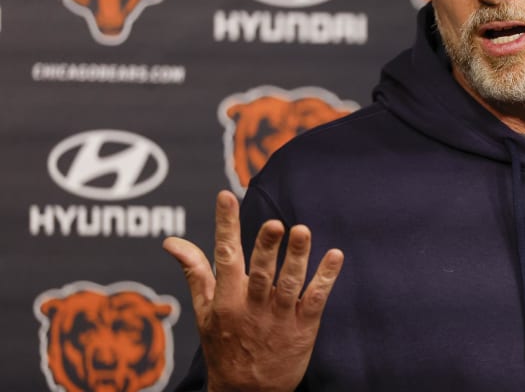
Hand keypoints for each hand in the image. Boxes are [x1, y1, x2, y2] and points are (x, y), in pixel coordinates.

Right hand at [163, 190, 343, 391]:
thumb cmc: (224, 346)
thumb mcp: (203, 312)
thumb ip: (194, 273)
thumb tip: (172, 242)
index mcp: (226, 299)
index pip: (224, 256)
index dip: (226, 225)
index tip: (226, 196)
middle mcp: (252, 306)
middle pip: (260, 272)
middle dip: (266, 248)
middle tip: (274, 224)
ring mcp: (279, 317)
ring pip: (289, 283)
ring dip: (298, 257)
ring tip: (303, 231)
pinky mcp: (303, 327)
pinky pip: (315, 300)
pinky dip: (326, 278)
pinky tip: (335, 256)